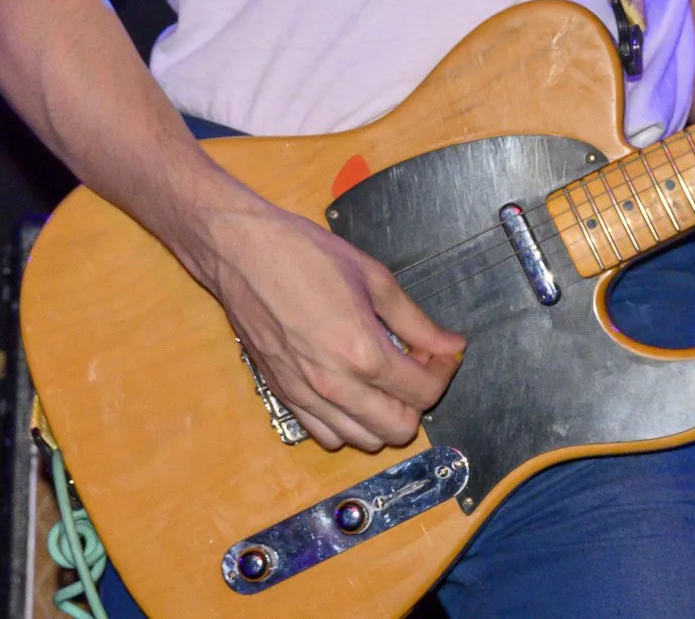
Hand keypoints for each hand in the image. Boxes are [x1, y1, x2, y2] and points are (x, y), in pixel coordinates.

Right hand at [178, 189, 465, 452]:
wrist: (242, 253)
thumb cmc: (304, 255)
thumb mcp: (374, 278)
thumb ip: (416, 321)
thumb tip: (452, 345)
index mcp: (361, 351)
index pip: (423, 392)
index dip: (443, 372)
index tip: (442, 352)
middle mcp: (334, 385)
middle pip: (399, 429)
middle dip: (418, 400)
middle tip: (417, 366)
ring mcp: (306, 396)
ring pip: (363, 440)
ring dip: (384, 416)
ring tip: (384, 379)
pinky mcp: (284, 397)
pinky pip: (326, 435)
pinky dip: (348, 423)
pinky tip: (352, 390)